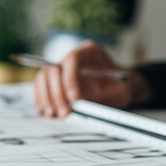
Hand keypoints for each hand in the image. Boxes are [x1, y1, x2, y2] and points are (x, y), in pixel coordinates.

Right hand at [33, 40, 151, 117]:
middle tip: (65, 112)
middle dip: (57, 93)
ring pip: (44, 77)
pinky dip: (42, 99)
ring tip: (54, 114)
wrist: (122, 88)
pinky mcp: (57, 81)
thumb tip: (80, 105)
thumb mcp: (122, 91)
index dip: (70, 79)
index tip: (75, 98)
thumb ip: (104, 96)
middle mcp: (74, 58)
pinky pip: (42, 87)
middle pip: (54, 69)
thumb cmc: (123, 87)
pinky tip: (47, 111)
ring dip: (46, 97)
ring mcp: (63, 69)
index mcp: (91, 51)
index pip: (73, 58)